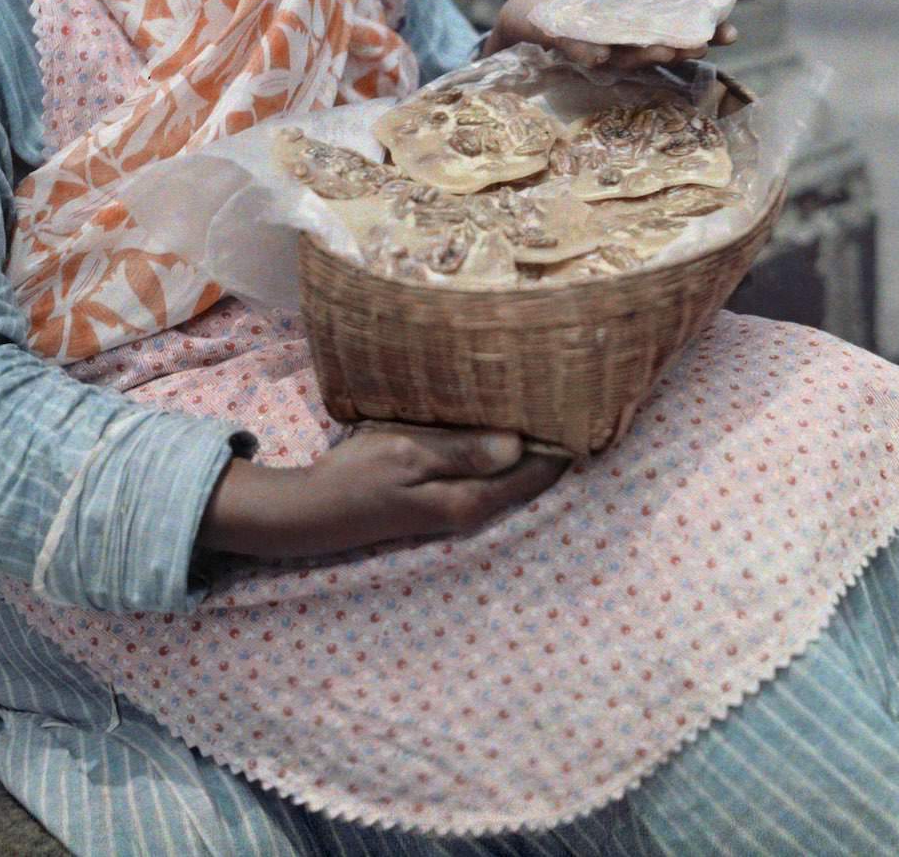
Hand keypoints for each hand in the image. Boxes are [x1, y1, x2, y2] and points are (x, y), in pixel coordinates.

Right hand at [197, 424, 565, 558]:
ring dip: (527, 439)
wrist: (312, 511)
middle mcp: (474, 509)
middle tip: (572, 387)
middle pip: (530, 474)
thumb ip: (461, 451)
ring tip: (546, 395)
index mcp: (471, 500)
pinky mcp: (442, 496)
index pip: (537, 471)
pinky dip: (501, 446)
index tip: (585, 399)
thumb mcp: (407, 456)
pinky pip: (487, 469)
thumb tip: (518, 443)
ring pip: (510, 471)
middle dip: (551, 436)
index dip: (563, 439)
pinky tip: (500, 416)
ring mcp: (458, 505)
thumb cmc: (357, 478)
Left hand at [484, 0, 738, 70]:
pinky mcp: (559, 46)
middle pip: (657, 50)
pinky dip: (585, 52)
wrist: (523, 4)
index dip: (706, 33)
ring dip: (642, 55)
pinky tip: (597, 54)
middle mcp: (620, 45)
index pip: (678, 30)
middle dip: (679, 49)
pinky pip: (574, 50)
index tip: (729, 34)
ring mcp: (591, 50)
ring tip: (661, 51)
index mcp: (637, 25)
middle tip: (697, 45)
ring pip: (623, 57)